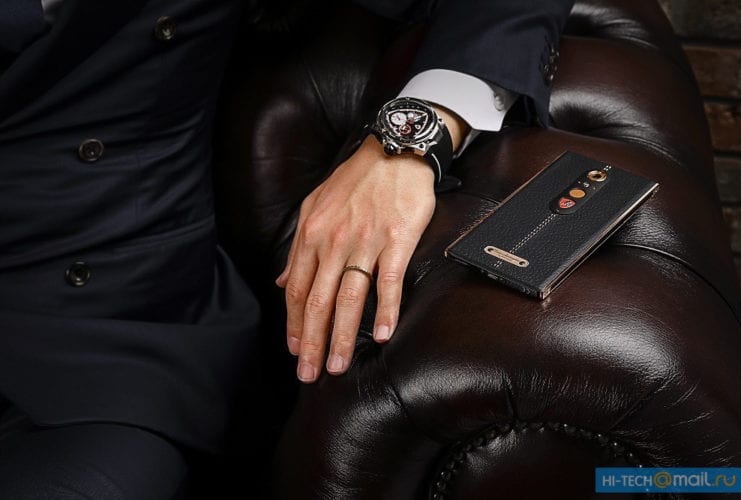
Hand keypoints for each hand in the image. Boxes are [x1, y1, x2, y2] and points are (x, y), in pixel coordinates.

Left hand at [275, 105, 467, 382]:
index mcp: (312, 235)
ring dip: (343, 336)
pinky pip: (388, 280)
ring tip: (339, 366)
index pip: (297, 289)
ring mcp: (365, 241)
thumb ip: (299, 247)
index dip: (294, 324)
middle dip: (312, 342)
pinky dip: (386, 309)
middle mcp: (334, 242)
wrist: (394, 150)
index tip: (295, 351)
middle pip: (318, 301)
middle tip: (310, 374)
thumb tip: (281, 280)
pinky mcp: (396, 239)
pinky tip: (383, 334)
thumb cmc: (355, 180)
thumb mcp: (315, 207)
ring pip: (348, 298)